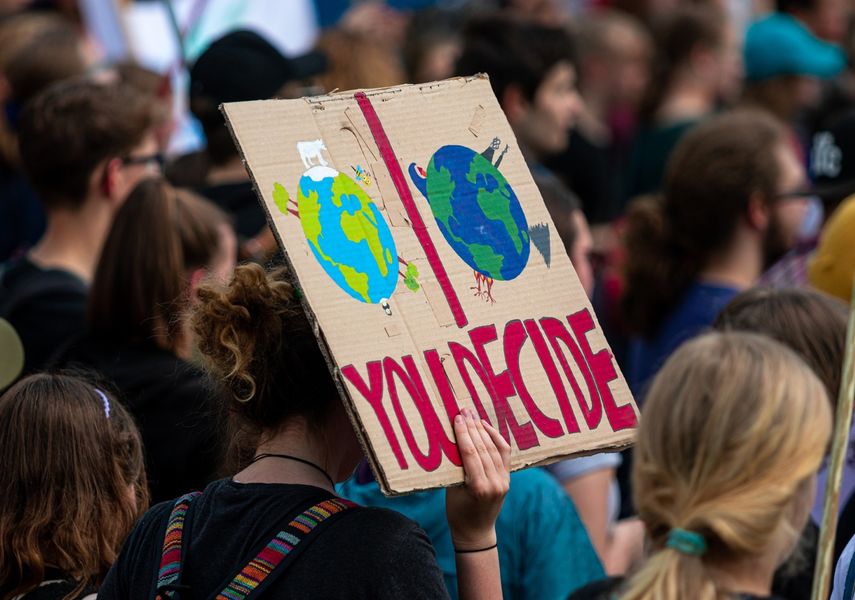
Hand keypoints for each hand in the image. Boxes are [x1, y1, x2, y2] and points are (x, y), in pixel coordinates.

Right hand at [445, 408, 510, 550]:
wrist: (476, 532)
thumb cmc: (457, 512)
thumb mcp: (451, 490)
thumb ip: (456, 468)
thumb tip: (452, 440)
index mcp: (478, 488)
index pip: (471, 454)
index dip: (463, 434)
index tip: (457, 418)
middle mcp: (494, 483)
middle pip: (483, 448)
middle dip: (472, 427)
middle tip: (464, 410)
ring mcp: (504, 481)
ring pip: (494, 448)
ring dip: (483, 429)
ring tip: (473, 414)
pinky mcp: (508, 479)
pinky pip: (504, 453)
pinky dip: (496, 438)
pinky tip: (486, 426)